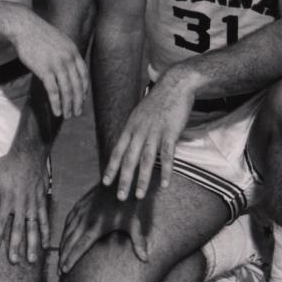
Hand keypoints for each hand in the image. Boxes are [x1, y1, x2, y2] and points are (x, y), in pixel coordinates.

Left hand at [0, 145, 49, 263]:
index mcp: (7, 199)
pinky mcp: (42, 201)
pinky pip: (45, 220)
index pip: (1, 221)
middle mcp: (21, 204)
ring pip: (33, 228)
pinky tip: (45, 244)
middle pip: (18, 229)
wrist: (30, 154)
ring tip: (32, 259)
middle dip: (16, 246)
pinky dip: (45, 232)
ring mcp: (33, 204)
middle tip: (14, 261)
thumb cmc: (8, 165)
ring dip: (32, 244)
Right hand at [6, 10, 87, 118]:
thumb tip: (69, 66)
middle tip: (77, 113)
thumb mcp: (59, 41)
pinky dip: (56, 103)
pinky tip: (56, 112)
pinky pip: (53, 91)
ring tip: (67, 116)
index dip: (84, 89)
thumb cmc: (39, 34)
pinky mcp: (44, 70)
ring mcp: (57, 64)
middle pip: (77, 85)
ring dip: (68, 106)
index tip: (82, 99)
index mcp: (73, 51)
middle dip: (78, 101)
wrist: (24, 27)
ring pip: (67, 90)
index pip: (84, 74)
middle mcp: (68, 58)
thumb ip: (66, 53)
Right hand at [58, 182, 147, 273]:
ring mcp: (80, 211)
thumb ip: (138, 242)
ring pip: (66, 231)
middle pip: (69, 242)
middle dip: (63, 257)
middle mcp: (84, 220)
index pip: (78, 248)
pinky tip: (64, 236)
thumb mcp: (134, 224)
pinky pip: (68, 220)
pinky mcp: (80, 204)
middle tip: (58, 271)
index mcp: (94, 228)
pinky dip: (64, 231)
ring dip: (62, 245)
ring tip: (60, 257)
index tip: (63, 271)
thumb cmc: (128, 204)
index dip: (70, 260)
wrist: (120, 181)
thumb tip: (146, 259)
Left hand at [102, 72, 194, 200]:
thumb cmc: (158, 101)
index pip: (117, 150)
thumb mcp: (140, 114)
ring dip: (142, 179)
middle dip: (124, 179)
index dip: (111, 167)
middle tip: (120, 197)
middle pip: (129, 159)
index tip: (106, 182)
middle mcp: (139, 131)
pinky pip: (167, 155)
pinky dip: (166, 170)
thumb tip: (128, 144)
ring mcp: (155, 132)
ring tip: (139, 195)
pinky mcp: (170, 132)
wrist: (175, 84)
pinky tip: (166, 184)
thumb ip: (134, 130)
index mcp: (131, 126)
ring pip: (146, 160)